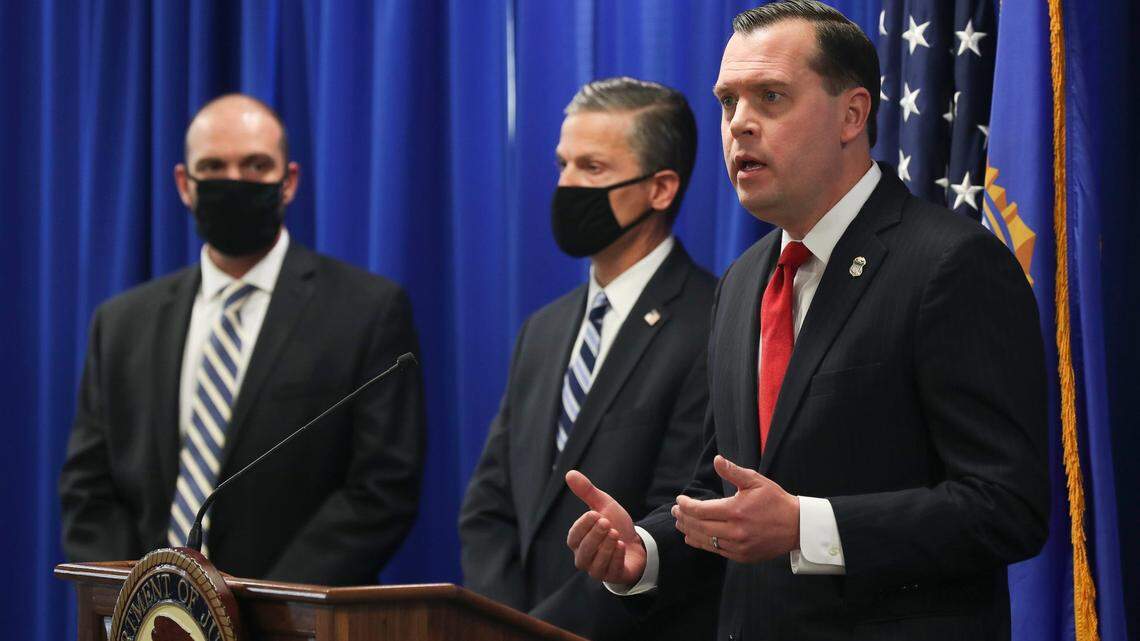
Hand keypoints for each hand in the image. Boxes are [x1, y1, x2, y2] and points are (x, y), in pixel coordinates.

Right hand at [565, 470, 646, 584]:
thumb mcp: (603, 505)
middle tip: (606, 522)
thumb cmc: (615, 525)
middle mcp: (584, 557)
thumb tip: (569, 473)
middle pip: (583, 551)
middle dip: (594, 536)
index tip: (595, 513)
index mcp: (578, 541)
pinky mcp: (612, 577)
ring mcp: (597, 570)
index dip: (583, 526)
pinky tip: (622, 546)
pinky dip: (615, 558)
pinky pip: (610, 571)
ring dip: (605, 548)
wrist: (637, 544)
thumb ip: (587, 491)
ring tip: (615, 534)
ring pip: (594, 564)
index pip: (574, 536)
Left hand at [671, 455, 799, 562]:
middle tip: (675, 510)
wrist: (797, 527)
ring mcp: (738, 546)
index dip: (685, 505)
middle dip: (683, 517)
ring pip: (705, 540)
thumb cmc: (775, 501)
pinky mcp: (742, 556)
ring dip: (689, 531)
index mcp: (735, 511)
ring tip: (680, 523)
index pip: (700, 510)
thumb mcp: (756, 481)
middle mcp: (734, 531)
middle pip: (699, 526)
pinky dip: (702, 543)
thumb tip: (717, 460)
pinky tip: (693, 537)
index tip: (679, 499)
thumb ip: (733, 472)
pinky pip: (716, 551)